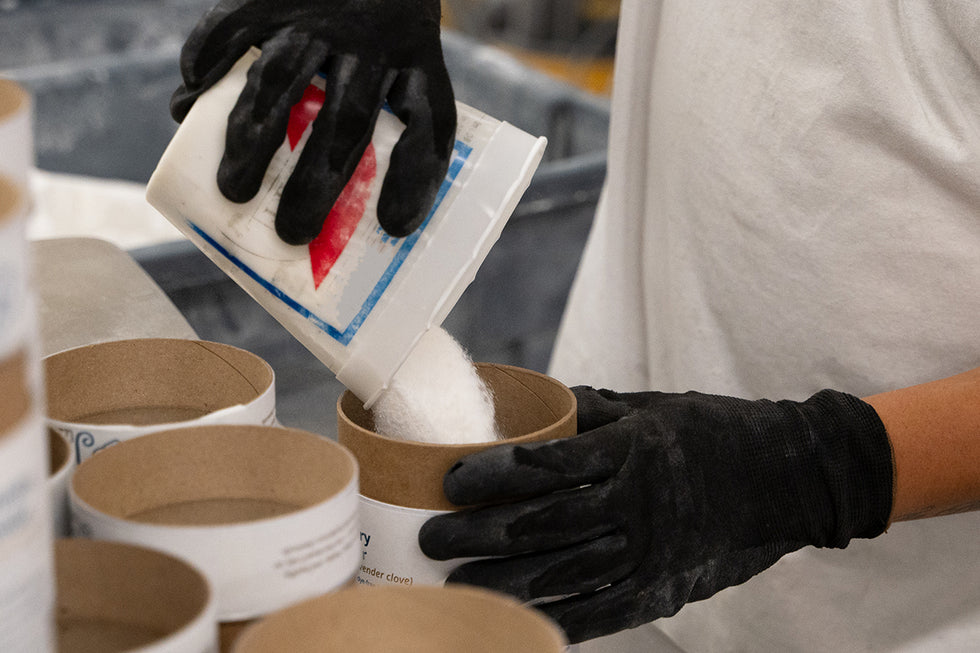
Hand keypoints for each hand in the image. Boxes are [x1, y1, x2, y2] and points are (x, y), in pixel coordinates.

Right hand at [171, 0, 456, 242]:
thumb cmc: (385, 30)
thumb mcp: (413, 60)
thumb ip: (403, 123)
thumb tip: (387, 221)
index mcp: (418, 60)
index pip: (427, 122)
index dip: (414, 177)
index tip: (395, 226)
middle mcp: (370, 40)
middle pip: (345, 120)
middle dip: (316, 183)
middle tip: (291, 233)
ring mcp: (317, 16)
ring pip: (282, 81)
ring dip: (253, 139)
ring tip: (233, 190)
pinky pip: (232, 26)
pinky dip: (206, 63)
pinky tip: (187, 102)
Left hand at [419, 386, 892, 642]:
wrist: (790, 477)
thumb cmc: (717, 432)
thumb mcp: (655, 407)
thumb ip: (592, 412)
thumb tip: (534, 407)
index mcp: (632, 451)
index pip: (546, 464)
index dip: (491, 474)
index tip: (449, 480)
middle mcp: (638, 504)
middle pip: (541, 523)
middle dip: (479, 533)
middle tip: (431, 537)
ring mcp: (652, 551)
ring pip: (562, 572)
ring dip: (502, 579)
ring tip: (455, 581)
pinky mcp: (666, 587)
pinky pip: (603, 611)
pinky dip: (558, 618)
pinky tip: (517, 618)